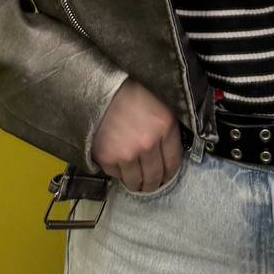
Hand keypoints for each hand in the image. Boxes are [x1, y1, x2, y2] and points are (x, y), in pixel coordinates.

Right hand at [90, 77, 182, 191]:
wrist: (101, 89)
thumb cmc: (132, 94)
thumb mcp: (160, 105)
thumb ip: (168, 130)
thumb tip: (170, 154)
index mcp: (165, 127)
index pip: (173, 163)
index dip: (170, 173)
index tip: (166, 176)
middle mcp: (148, 144)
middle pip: (154, 177)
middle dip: (154, 183)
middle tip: (151, 184)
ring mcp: (127, 153)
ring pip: (135, 181)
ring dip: (137, 184)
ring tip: (136, 182)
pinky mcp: (107, 158)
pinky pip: (116, 176)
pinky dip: (119, 173)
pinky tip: (120, 165)